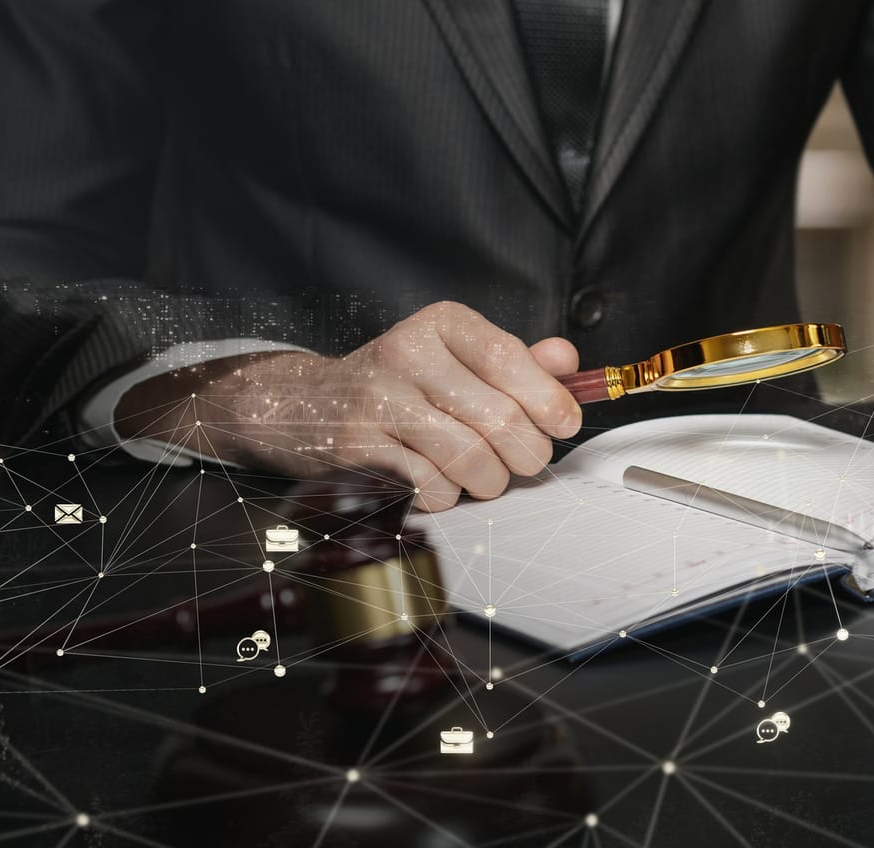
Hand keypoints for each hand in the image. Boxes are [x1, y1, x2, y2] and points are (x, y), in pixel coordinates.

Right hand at [117, 302, 581, 510]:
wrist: (304, 404)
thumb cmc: (401, 384)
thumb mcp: (457, 357)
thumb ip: (518, 360)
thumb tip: (568, 363)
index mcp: (441, 325)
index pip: (510, 360)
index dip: (549, 401)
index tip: (563, 425)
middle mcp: (407, 354)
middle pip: (498, 419)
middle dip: (527, 454)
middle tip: (525, 462)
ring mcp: (377, 401)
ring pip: (469, 459)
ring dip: (490, 482)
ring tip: (486, 478)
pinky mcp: (357, 447)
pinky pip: (431, 486)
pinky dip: (448, 496)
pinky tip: (441, 484)